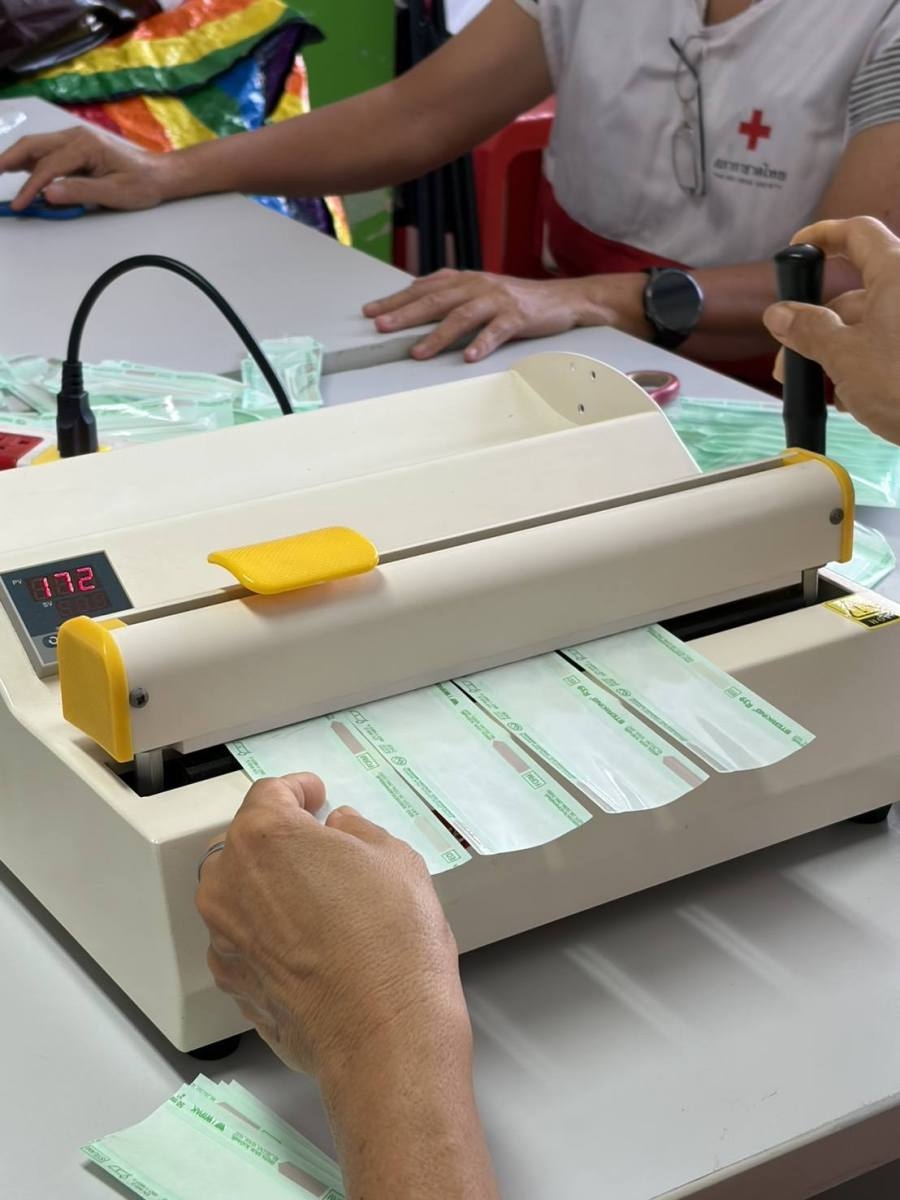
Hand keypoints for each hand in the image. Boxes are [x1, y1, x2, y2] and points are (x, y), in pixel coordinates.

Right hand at [0, 127, 174, 211]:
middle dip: (8, 160)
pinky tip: (20, 172)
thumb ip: (80, 192)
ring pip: (36, 147)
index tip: (18, 205)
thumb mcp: (114, 193)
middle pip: (32, 146)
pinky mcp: (76, 147)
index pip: (48, 167)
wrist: (160, 174)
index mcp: (85, 146)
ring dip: (16, 159)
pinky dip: (31, 161)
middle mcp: (75, 137)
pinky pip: (47, 152)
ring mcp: (74, 140)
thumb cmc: (142, 184)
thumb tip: (48, 193)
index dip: (30, 188)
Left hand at [195, 773, 467, 1081]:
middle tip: (319, 846)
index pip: (271, 793)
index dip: (298, 789)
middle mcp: (230, 884)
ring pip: (240, 894)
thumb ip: (357, 832)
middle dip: (279, 840)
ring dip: (271, 888)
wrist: (384, 1033)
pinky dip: (267, 932)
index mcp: (265, 837)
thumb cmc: (392, 947)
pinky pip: (243, 939)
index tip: (311, 794)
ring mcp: (225, 937)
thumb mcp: (394, 858)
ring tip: (321, 900)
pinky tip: (310, 942)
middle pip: (245, 842)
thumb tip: (343, 830)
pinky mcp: (234, 982)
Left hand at [363, 269, 649, 361]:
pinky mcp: (518, 316)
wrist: (564, 300)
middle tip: (381, 327)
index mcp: (467, 280)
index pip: (424, 287)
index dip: (397, 299)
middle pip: (435, 299)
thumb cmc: (521, 300)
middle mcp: (478, 285)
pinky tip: (469, 358)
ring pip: (461, 316)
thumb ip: (455, 297)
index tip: (372, 311)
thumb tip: (420, 303)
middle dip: (405, 314)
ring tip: (417, 352)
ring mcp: (498, 300)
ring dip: (437, 335)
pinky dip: (482, 345)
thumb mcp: (483, 293)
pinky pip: (497, 332)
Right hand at [763, 217, 899, 443]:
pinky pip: (889, 348)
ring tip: (826, 390)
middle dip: (817, 326)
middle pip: (855, 295)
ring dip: (839, 355)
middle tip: (789, 358)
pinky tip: (854, 399)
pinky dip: (866, 366)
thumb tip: (779, 314)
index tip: (797, 249)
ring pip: (870, 327)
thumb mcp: (845, 355)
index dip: (823, 236)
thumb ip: (808, 330)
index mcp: (896, 272)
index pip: (857, 233)